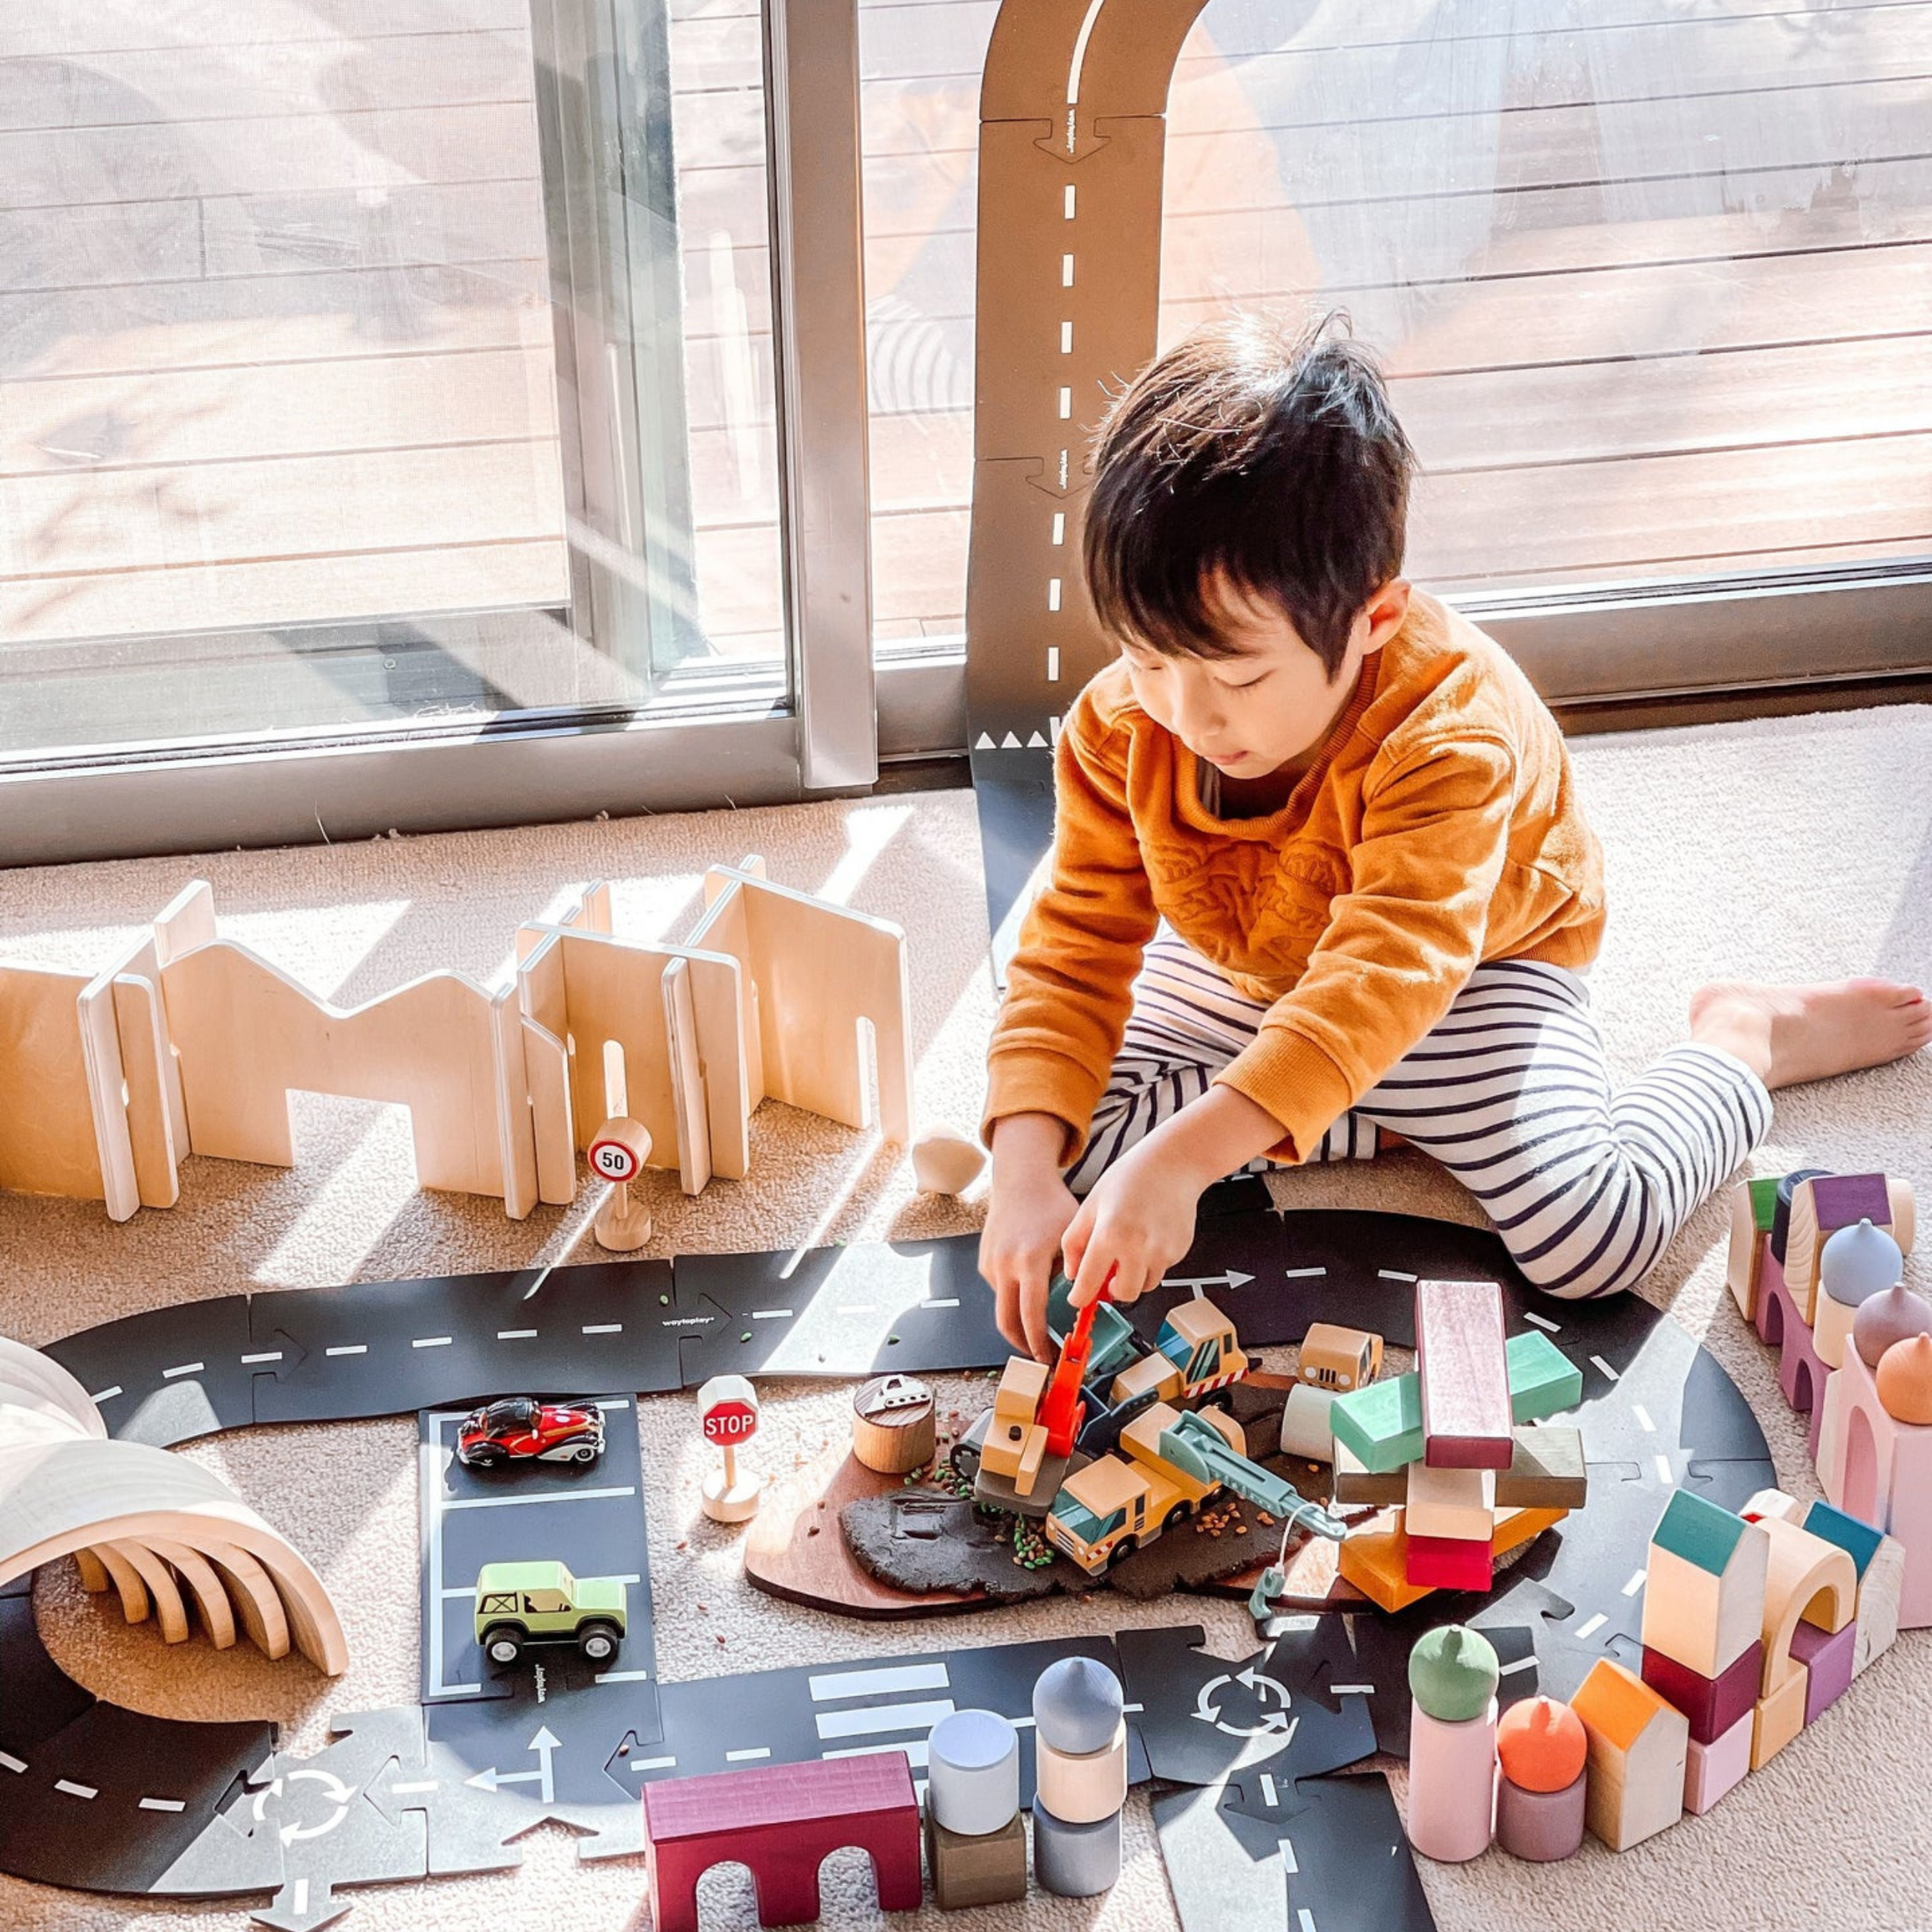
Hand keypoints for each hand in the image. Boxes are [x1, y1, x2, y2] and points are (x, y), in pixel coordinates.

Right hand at [981, 1121, 1079, 1359]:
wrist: (1019, 1180)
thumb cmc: (1050, 1204)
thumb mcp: (1072, 1236)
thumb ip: (1078, 1268)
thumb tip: (1086, 1299)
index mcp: (1029, 1261)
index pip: (1031, 1315)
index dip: (1038, 1342)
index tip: (1047, 1356)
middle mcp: (1004, 1265)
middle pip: (1006, 1322)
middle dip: (1022, 1344)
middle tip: (1039, 1355)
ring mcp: (990, 1264)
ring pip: (1004, 1305)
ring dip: (1020, 1316)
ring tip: (1041, 1316)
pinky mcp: (984, 1261)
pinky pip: (999, 1288)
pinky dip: (1014, 1295)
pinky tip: (1029, 1282)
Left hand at [1062, 1136, 1205, 1312]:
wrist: (1173, 1164)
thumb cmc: (1130, 1178)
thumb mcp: (1090, 1205)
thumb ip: (1075, 1242)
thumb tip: (1073, 1274)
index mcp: (1109, 1234)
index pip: (1089, 1283)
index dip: (1080, 1296)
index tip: (1078, 1299)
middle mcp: (1138, 1247)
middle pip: (1123, 1295)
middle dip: (1113, 1291)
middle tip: (1107, 1276)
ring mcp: (1162, 1251)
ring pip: (1145, 1285)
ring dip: (1134, 1277)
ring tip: (1130, 1248)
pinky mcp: (1179, 1251)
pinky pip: (1160, 1270)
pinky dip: (1151, 1262)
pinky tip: (1148, 1236)